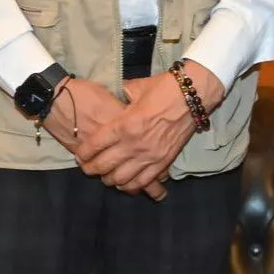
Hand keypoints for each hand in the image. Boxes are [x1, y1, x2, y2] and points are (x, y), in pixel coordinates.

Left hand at [43, 78, 166, 202]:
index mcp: (124, 124)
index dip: (84, 153)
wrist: (193, 95)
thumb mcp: (137, 88)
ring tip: (107, 175)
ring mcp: (149, 156)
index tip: (80, 155)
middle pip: (104, 166)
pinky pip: (142, 182)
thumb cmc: (163, 88)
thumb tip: (118, 97)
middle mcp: (133, 144)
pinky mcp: (163, 162)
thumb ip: (123, 96)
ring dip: (110, 179)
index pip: (95, 145)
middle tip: (89, 168)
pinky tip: (126, 182)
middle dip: (92, 169)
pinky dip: (131, 185)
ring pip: (121, 179)